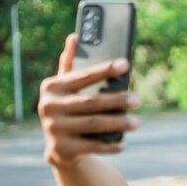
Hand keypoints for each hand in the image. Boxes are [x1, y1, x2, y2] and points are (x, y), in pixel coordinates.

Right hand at [38, 34, 139, 167]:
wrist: (59, 148)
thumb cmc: (70, 110)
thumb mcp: (66, 89)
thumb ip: (70, 65)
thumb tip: (75, 36)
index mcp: (52, 87)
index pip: (82, 76)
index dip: (104, 70)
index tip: (125, 64)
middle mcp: (49, 107)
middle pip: (90, 102)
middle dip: (116, 100)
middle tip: (137, 100)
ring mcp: (54, 129)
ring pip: (94, 124)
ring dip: (118, 123)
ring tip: (136, 122)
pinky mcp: (62, 149)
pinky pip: (92, 146)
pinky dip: (110, 145)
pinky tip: (123, 143)